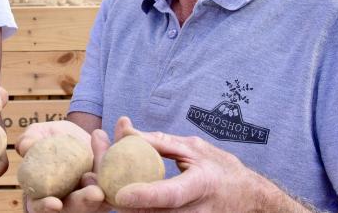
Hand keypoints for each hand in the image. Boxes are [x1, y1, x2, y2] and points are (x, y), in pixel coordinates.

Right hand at [15, 121, 112, 212]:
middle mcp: (69, 200)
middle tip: (95, 193)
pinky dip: (119, 154)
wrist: (75, 135)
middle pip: (76, 208)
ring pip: (101, 197)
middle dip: (85, 202)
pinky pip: (118, 176)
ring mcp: (92, 196)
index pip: (42, 208)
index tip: (55, 204)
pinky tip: (123, 133)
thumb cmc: (49, 138)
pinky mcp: (110, 184)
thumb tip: (26, 146)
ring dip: (108, 186)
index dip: (46, 208)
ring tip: (110, 168)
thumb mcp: (38, 135)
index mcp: (46, 194)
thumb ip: (31, 139)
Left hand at [112, 116, 292, 211]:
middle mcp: (194, 211)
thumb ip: (159, 142)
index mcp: (201, 185)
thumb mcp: (193, 147)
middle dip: (116, 194)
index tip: (120, 193)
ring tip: (95, 176)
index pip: (170, 195)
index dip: (145, 195)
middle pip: (149, 212)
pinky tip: (112, 187)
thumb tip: (125, 132)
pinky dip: (130, 204)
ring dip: (117, 199)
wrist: (247, 197)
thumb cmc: (219, 168)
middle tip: (91, 174)